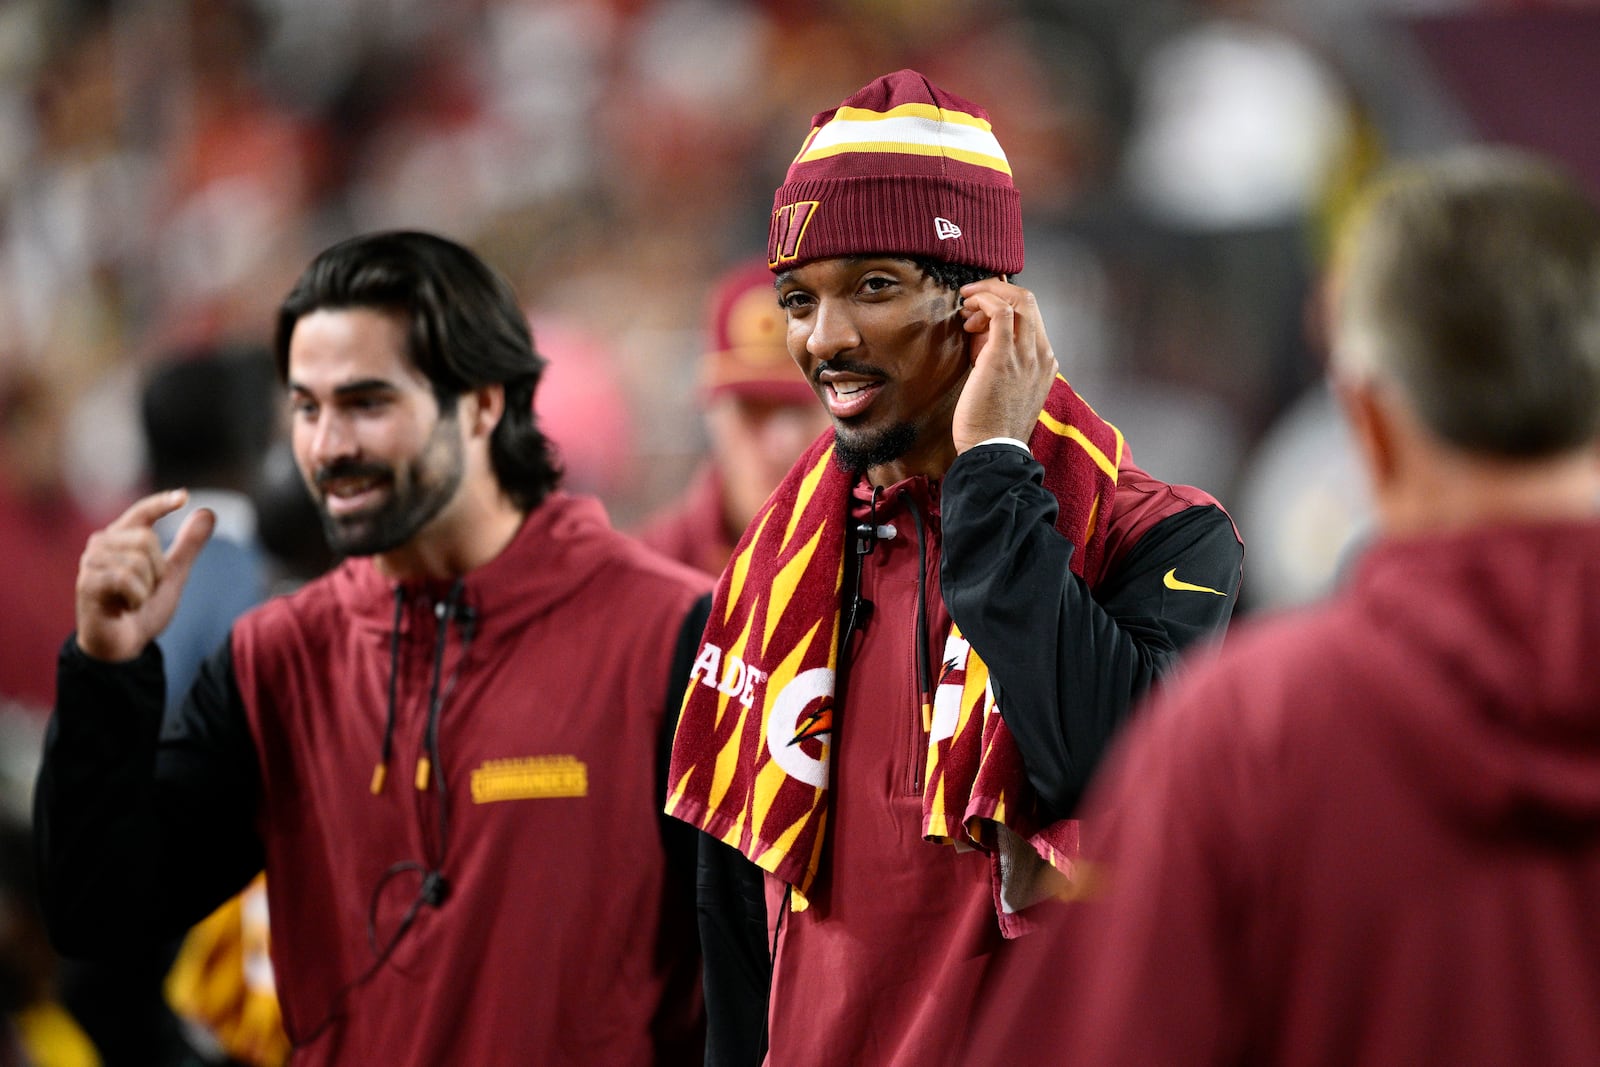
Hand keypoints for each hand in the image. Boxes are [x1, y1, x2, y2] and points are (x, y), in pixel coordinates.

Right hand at [76, 490, 214, 661]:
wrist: (123, 646)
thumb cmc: (143, 608)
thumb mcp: (172, 574)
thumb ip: (188, 545)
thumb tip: (207, 512)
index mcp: (122, 538)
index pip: (142, 511)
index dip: (162, 503)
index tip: (183, 497)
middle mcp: (101, 544)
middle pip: (147, 538)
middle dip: (158, 570)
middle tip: (145, 590)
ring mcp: (91, 562)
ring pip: (138, 561)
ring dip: (146, 588)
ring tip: (133, 601)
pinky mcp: (87, 582)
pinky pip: (126, 579)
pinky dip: (136, 598)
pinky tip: (125, 608)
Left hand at [952, 278, 1058, 453]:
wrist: (992, 451)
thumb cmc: (992, 425)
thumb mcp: (1006, 386)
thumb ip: (1000, 358)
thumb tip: (980, 333)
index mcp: (1046, 363)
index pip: (1033, 316)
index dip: (1006, 303)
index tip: (981, 310)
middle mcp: (1041, 355)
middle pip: (1030, 301)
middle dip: (998, 290)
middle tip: (972, 297)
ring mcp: (1026, 355)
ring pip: (1019, 300)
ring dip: (988, 294)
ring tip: (966, 307)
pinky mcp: (1003, 357)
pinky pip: (1001, 311)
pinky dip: (985, 300)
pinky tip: (969, 307)